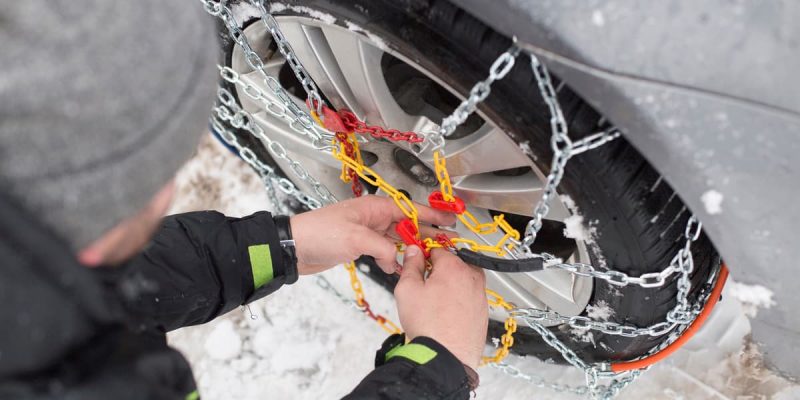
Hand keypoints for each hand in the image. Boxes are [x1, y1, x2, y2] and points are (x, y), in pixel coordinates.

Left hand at [289, 195, 455, 274]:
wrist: (295, 247)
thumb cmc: (320, 233)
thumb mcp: (356, 239)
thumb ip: (383, 248)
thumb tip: (397, 261)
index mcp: (375, 207)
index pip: (411, 209)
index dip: (433, 215)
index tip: (451, 219)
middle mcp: (374, 217)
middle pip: (408, 224)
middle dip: (428, 233)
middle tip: (449, 241)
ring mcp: (367, 232)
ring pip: (397, 239)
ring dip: (411, 248)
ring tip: (431, 256)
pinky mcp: (360, 246)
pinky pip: (385, 251)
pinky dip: (393, 259)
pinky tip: (401, 268)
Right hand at [394, 246, 487, 368]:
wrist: (446, 357)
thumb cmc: (428, 326)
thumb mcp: (407, 290)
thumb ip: (411, 265)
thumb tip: (414, 252)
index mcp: (453, 267)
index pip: (437, 248)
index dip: (424, 253)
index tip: (417, 259)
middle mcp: (472, 277)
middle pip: (453, 262)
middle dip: (439, 268)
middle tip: (424, 282)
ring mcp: (480, 295)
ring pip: (463, 279)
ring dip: (450, 284)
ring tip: (433, 301)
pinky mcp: (483, 311)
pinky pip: (469, 296)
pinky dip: (458, 299)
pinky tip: (444, 312)